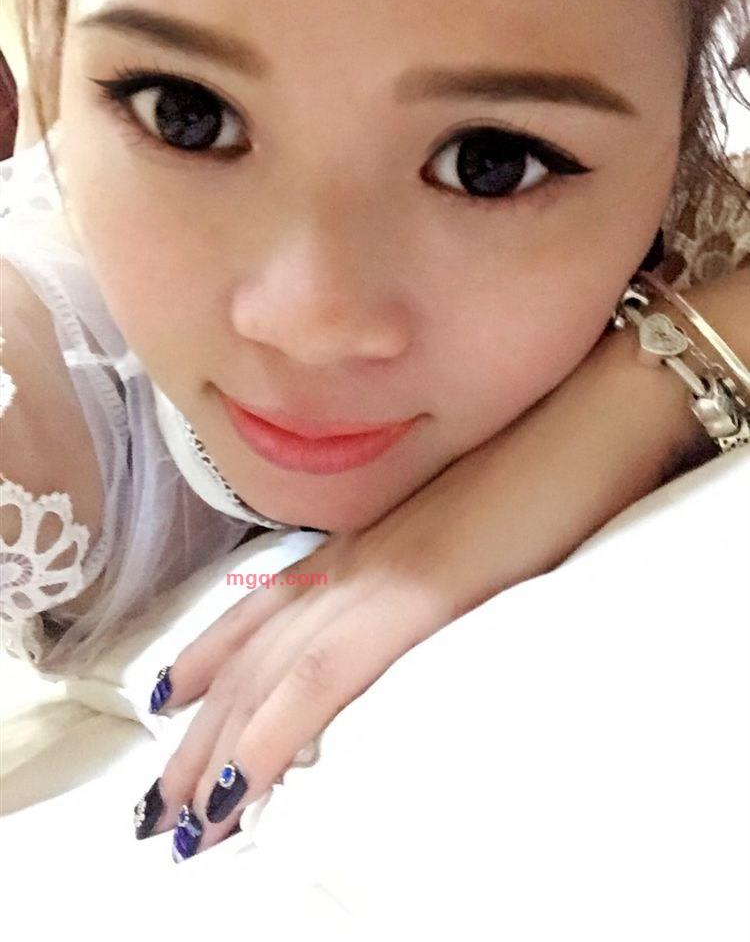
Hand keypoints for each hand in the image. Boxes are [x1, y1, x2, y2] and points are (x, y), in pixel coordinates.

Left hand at [133, 263, 745, 860]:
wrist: (584, 417)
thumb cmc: (539, 463)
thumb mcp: (461, 522)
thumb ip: (418, 566)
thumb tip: (401, 609)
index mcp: (364, 540)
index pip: (263, 606)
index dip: (211, 656)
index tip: (172, 697)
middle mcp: (352, 558)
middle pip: (252, 653)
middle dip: (204, 729)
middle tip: (163, 795)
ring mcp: (377, 574)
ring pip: (268, 673)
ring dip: (220, 746)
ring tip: (184, 813)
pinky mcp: (416, 595)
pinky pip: (324, 676)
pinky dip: (274, 731)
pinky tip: (242, 780)